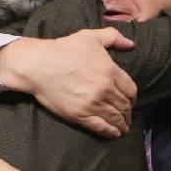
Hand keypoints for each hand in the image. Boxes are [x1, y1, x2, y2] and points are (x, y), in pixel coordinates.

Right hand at [0, 28, 136, 137]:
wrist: (38, 65)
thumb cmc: (63, 49)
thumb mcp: (90, 36)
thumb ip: (113, 36)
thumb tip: (131, 44)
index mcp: (110, 70)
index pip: (131, 90)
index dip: (132, 98)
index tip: (131, 101)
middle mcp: (104, 88)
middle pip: (124, 105)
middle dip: (128, 112)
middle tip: (128, 117)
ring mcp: (92, 103)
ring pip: (115, 118)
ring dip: (122, 124)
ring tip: (123, 128)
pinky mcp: (79, 115)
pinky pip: (101, 127)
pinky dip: (110, 132)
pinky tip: (114, 134)